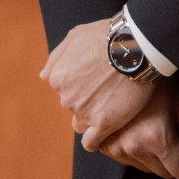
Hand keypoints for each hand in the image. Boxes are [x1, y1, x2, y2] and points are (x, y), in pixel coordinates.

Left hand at [41, 17, 155, 148]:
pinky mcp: (103, 124)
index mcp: (58, 78)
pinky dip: (97, 140)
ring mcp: (84, 112)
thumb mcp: (75, 36)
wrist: (135, 45)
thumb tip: (44, 76)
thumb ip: (57, 57)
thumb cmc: (106, 36)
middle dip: (88, 101)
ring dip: (93, 118)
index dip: (81, 86)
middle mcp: (66, 98)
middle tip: (108, 90)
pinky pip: (92, 142)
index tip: (96, 81)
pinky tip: (106, 130)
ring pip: (83, 124)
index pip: (65, 91)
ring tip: (112, 107)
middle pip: (74, 107)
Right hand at [96, 82, 178, 178]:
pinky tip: (133, 128)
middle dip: (168, 159)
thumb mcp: (177, 104)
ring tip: (149, 127)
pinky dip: (131, 149)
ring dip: (148, 155)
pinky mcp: (102, 144)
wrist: (121, 63)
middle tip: (167, 133)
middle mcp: (133, 146)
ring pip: (142, 167)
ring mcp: (115, 146)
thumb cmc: (154, 80)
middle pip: (162, 172)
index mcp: (156, 137)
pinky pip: (124, 159)